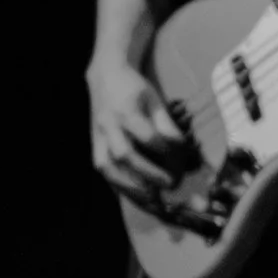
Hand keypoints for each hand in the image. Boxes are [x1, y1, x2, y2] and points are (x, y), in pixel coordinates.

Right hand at [85, 57, 192, 203]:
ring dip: (131, 187)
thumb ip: (167, 124)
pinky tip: (138, 197)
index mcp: (125, 112)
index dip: (166, 149)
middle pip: (124, 155)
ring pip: (108, 168)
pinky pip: (105, 171)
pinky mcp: (95, 147)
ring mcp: (98, 138)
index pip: (146, 136)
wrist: (104, 77)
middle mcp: (108, 126)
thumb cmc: (134, 89)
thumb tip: (183, 148)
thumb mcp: (155, 100)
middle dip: (148, 173)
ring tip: (153, 201)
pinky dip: (121, 187)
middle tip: (171, 184)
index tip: (182, 157)